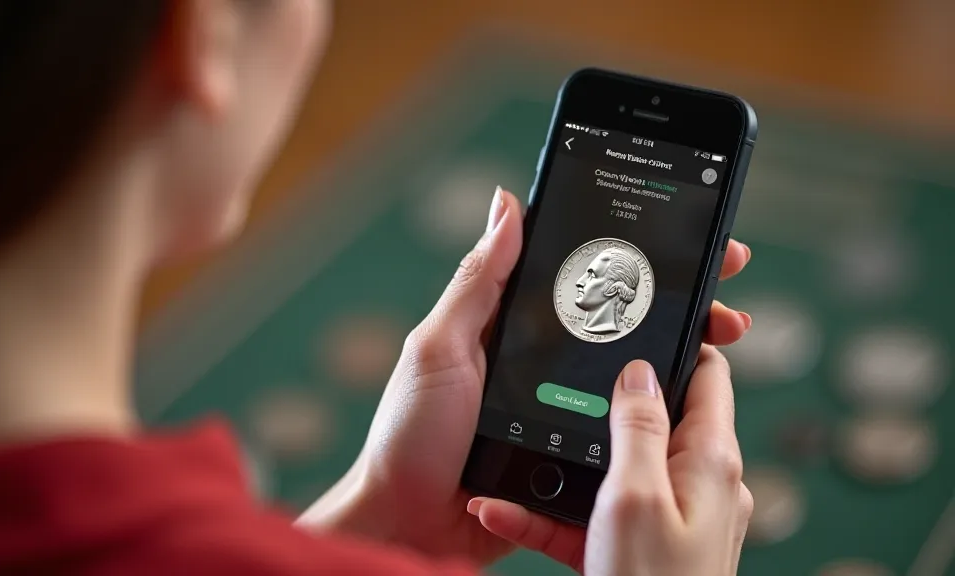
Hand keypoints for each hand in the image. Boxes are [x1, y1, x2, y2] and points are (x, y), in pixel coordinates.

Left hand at [298, 186, 752, 565]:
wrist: (409, 521)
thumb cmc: (410, 433)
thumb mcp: (440, 346)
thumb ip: (478, 281)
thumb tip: (507, 203)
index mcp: (513, 325)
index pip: (584, 276)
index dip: (634, 255)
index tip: (687, 239)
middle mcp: (543, 359)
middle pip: (623, 320)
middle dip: (680, 303)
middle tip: (726, 296)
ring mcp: (560, 404)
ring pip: (633, 372)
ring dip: (682, 353)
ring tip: (721, 341)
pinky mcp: (569, 448)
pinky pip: (623, 427)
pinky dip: (660, 413)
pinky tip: (691, 400)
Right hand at [472, 351, 750, 574]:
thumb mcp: (635, 496)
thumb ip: (637, 426)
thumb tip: (641, 370)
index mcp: (706, 459)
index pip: (706, 376)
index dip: (674, 343)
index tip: (633, 320)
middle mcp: (696, 483)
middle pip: (648, 420)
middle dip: (596, 405)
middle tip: (554, 377)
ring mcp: (669, 518)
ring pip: (609, 472)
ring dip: (561, 466)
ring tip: (510, 453)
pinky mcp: (638, 548)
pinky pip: (591, 518)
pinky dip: (551, 512)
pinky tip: (499, 510)